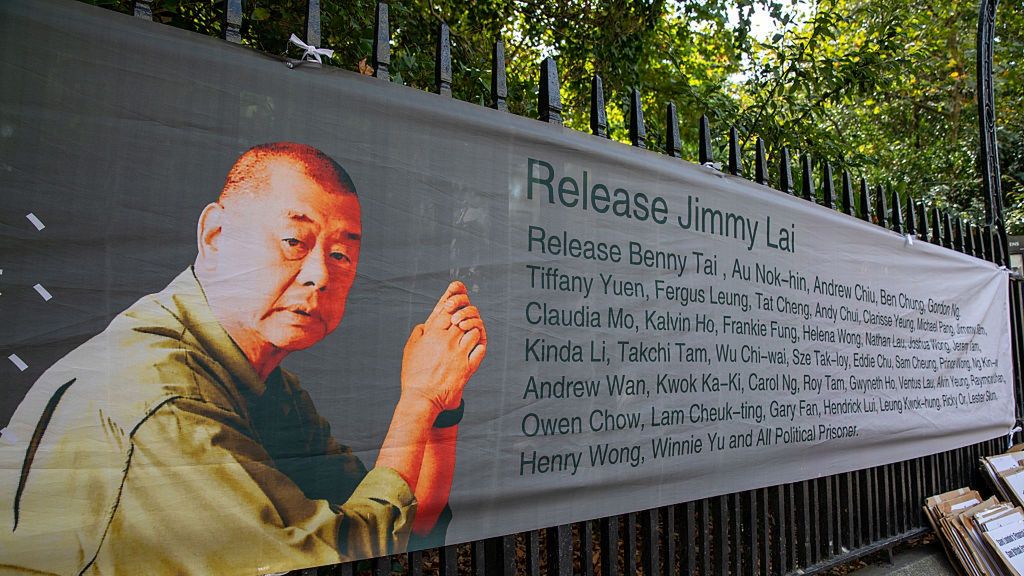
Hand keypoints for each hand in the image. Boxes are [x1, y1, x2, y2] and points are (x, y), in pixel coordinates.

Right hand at [400, 281, 486, 411]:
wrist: (422, 398)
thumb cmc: (413, 375)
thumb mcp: (410, 350)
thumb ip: (418, 334)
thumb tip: (425, 325)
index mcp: (433, 334)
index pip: (447, 311)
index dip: (452, 306)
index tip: (454, 307)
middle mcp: (448, 341)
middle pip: (462, 318)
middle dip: (463, 317)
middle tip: (462, 321)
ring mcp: (459, 354)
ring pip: (474, 332)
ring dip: (472, 332)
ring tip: (467, 336)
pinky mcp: (468, 367)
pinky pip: (480, 349)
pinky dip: (479, 346)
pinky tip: (474, 348)